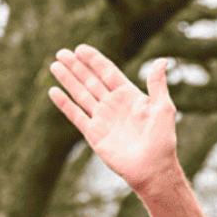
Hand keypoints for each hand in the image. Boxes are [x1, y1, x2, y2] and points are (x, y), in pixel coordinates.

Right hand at [47, 45, 178, 191]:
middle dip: (77, 66)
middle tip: (62, 52)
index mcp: (130, 97)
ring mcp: (103, 119)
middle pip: (91, 81)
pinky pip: (76, 115)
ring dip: (68, 80)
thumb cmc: (162, 139)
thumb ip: (157, 84)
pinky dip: (65, 104)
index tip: (81, 48)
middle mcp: (114, 105)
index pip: (108, 73)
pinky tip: (54, 91)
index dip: (95, 61)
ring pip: (81, 94)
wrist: (153, 168)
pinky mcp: (94, 133)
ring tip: (55, 65)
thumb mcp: (163, 108)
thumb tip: (163, 61)